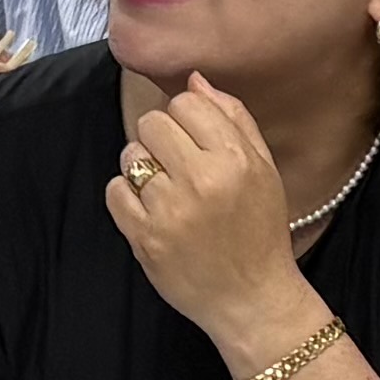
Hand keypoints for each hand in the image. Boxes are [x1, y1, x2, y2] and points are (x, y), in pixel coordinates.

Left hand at [102, 77, 323, 353]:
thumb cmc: (259, 232)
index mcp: (235, 160)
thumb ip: (234, 119)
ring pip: (131, 155)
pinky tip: (150, 211)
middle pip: (152, 123)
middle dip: (161, 139)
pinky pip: (115, 191)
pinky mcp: (145, 238)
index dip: (185, 118)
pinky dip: (127, 197)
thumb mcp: (264, 170)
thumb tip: (195, 80)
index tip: (193, 142)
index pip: (186, 103)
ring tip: (165, 191)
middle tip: (176, 167)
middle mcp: (202, 181)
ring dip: (142, 168)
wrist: (251, 299)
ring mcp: (170, 211)